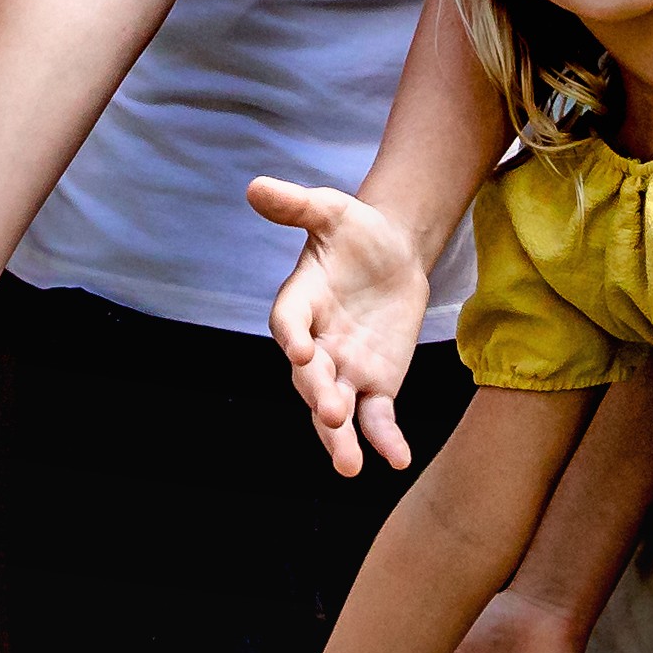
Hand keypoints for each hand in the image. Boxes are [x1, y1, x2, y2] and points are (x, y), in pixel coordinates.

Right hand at [258, 174, 430, 476]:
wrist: (393, 252)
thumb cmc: (355, 231)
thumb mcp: (331, 210)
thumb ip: (296, 206)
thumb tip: (256, 187)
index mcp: (299, 303)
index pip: (289, 323)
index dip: (292, 336)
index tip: (299, 350)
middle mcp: (315, 344)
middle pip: (310, 377)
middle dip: (319, 395)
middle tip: (330, 414)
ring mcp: (344, 369)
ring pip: (336, 409)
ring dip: (340, 437)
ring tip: (349, 465)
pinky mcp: (376, 384)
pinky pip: (377, 417)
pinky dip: (385, 438)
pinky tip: (396, 459)